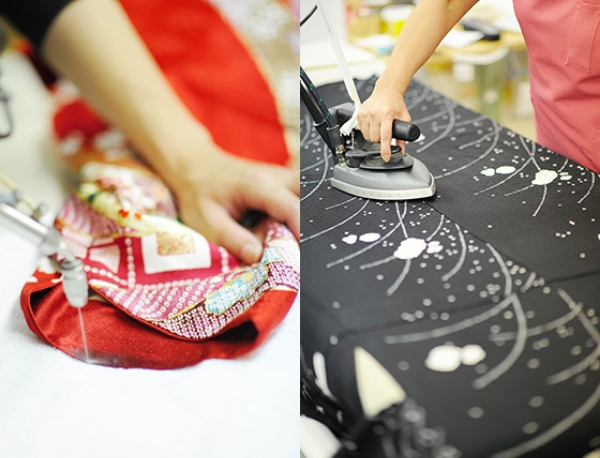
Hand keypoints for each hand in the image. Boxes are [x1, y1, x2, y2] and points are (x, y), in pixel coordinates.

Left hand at [170, 143, 298, 264]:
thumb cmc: (199, 193)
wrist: (195, 167)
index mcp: (258, 185)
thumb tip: (258, 256)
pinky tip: (293, 230)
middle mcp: (276, 177)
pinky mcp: (283, 183)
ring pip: (310, 196)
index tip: (305, 255)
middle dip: (312, 224)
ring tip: (299, 242)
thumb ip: (232, 239)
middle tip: (303, 249)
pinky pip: (302, 197)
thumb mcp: (206, 221)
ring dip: (308, 218)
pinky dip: (302, 214)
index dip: (302, 231)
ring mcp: (282, 177)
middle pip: (310, 198)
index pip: (291, 208)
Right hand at [357, 83, 410, 161]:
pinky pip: (361, 130)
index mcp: (387, 115)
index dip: (385, 150)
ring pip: (366, 136)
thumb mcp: (404, 118)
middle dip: (379, 140)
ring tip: (378, 129)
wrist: (387, 91)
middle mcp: (375, 114)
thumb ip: (404, 135)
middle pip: (374, 138)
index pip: (385, 137)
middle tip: (384, 134)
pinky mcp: (359, 113)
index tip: (386, 157)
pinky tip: (372, 124)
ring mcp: (366, 113)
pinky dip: (366, 130)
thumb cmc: (395, 103)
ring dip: (372, 136)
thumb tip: (401, 149)